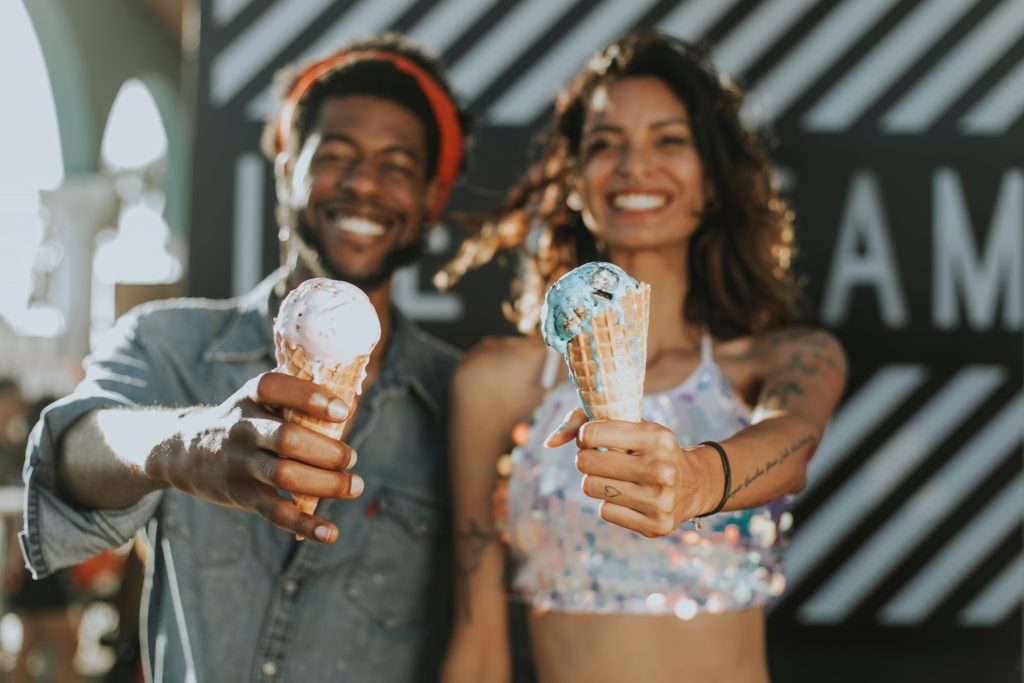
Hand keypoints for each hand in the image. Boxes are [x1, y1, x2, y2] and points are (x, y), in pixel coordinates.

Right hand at [152, 372, 360, 542]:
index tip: (343, 411)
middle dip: (327, 451)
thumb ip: (299, 397)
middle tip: (351, 457)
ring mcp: (240, 463)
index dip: (311, 398)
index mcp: (251, 396)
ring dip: (326, 484)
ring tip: (355, 485)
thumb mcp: (260, 397)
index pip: (277, 388)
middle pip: (287, 439)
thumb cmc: (245, 419)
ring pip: (284, 476)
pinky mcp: (242, 494)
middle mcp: (242, 428)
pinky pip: (274, 513)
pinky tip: (330, 533)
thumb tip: (351, 407)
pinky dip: (304, 525)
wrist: (185, 450)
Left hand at [545, 408, 719, 536]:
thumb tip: (549, 442)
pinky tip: (628, 496)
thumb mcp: (632, 425)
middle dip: (585, 459)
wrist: (694, 484)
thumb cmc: (651, 448)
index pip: (592, 434)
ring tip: (614, 477)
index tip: (592, 438)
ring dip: (595, 482)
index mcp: (656, 438)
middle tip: (599, 459)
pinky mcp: (655, 526)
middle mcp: (661, 469)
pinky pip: (605, 511)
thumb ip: (584, 421)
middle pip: (586, 463)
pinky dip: (609, 502)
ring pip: (591, 488)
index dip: (585, 436)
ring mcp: (659, 501)